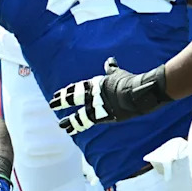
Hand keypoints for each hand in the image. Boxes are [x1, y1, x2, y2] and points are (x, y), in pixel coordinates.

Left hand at [50, 57, 171, 135]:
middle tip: (51, 104)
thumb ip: (112, 69)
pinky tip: (71, 130)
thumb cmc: (131, 81)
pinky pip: (87, 123)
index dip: (67, 91)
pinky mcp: (103, 116)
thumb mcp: (118, 74)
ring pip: (79, 115)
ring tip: (61, 125)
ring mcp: (98, 106)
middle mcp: (93, 95)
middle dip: (61, 101)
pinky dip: (78, 126)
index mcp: (96, 84)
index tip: (57, 94)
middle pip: (73, 98)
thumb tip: (110, 60)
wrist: (140, 93)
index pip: (77, 88)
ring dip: (69, 120)